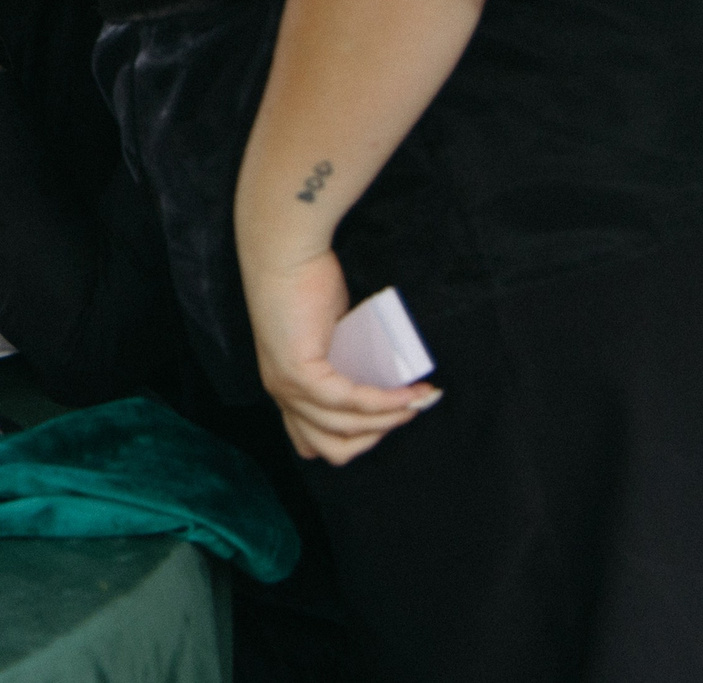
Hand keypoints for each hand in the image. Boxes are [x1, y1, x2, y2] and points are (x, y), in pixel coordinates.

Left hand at [240, 245, 439, 463]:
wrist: (285, 253)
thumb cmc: (307, 285)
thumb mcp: (328, 336)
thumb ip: (343, 362)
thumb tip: (384, 380)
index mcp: (285, 389)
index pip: (314, 442)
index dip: (358, 439)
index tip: (392, 417)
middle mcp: (281, 394)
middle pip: (333, 448)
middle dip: (379, 435)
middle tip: (409, 409)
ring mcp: (287, 387)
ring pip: (346, 429)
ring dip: (391, 419)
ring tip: (420, 400)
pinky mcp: (299, 373)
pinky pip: (349, 402)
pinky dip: (384, 402)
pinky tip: (408, 394)